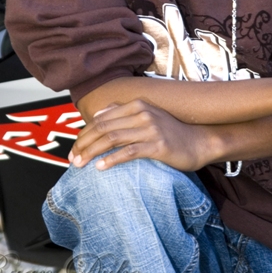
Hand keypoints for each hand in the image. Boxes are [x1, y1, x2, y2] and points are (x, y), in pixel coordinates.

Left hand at [68, 99, 210, 171]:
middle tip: (72, 159)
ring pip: (113, 138)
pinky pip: (130, 152)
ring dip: (93, 152)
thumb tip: (99, 114)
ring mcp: (151, 128)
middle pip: (104, 128)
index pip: (102, 119)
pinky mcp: (158, 145)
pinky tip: (100, 167)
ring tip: (80, 164)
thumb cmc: (171, 132)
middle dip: (84, 144)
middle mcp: (143, 113)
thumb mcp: (148, 116)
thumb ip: (123, 113)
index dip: (84, 134)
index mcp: (138, 105)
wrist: (199, 142)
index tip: (74, 149)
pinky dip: (112, 159)